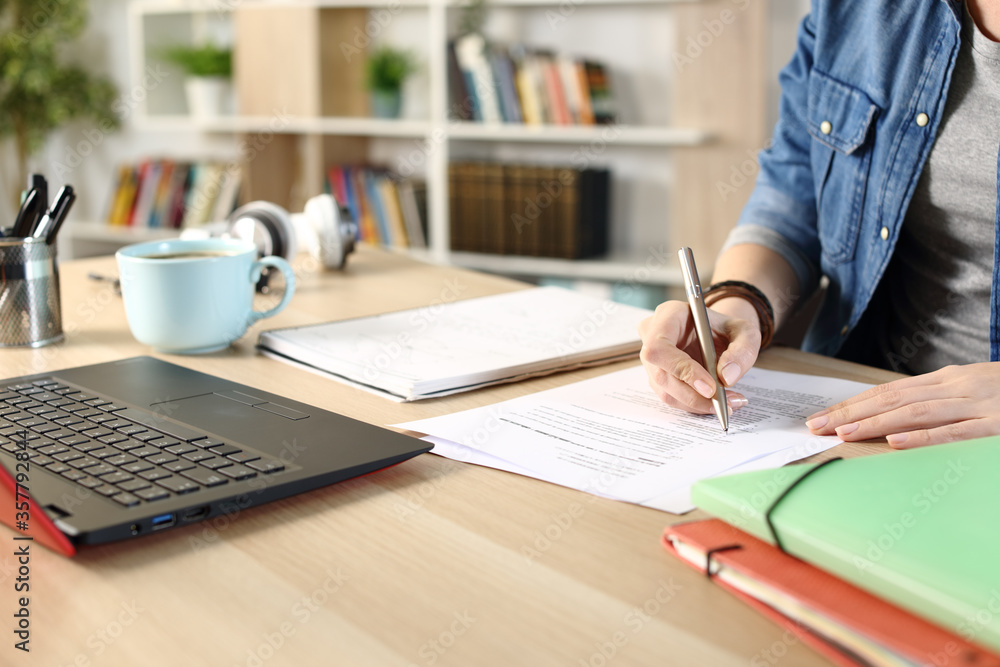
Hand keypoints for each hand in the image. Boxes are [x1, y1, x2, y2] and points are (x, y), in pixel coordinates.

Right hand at [638, 298, 761, 414]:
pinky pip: (673, 398)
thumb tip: (727, 377)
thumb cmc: (726, 328)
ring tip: (729, 403)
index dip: (681, 369)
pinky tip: (718, 402)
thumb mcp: (745, 331)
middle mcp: (652, 336)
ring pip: (667, 391)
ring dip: (698, 404)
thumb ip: (742, 350)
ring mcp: (652, 360)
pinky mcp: (658, 377)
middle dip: (694, 395)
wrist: (718, 333)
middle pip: (661, 375)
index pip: (660, 347)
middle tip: (724, 402)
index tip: (710, 387)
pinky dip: (696, 405)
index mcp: (668, 315)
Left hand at [805, 363, 999, 447]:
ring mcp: (978, 404)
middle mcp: (957, 387)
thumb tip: (896, 420)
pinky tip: (896, 443)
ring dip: (876, 424)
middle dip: (851, 413)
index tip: (822, 417)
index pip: (889, 391)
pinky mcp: (998, 425)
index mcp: (949, 379)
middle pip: (892, 399)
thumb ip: (939, 402)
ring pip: (916, 413)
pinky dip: (924, 437)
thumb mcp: (973, 391)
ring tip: (843, 433)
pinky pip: (956, 432)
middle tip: (815, 426)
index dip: (853, 403)